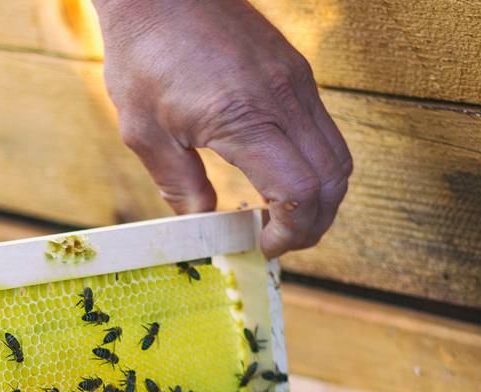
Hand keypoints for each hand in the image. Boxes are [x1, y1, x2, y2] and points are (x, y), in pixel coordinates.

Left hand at [94, 0, 352, 256]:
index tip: (262, 246)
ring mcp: (296, 80)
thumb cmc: (143, 55)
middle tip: (276, 241)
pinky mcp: (296, 70)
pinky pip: (322, 128)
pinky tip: (277, 176)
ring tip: (280, 216)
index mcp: (245, 117)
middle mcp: (283, 97)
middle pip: (332, 179)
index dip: (291, 232)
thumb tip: (202, 225)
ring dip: (319, 196)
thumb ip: (179, 185)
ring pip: (336, 155)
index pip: (300, 190)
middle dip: (313, 224)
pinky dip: (313, 164)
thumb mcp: (145, 132)